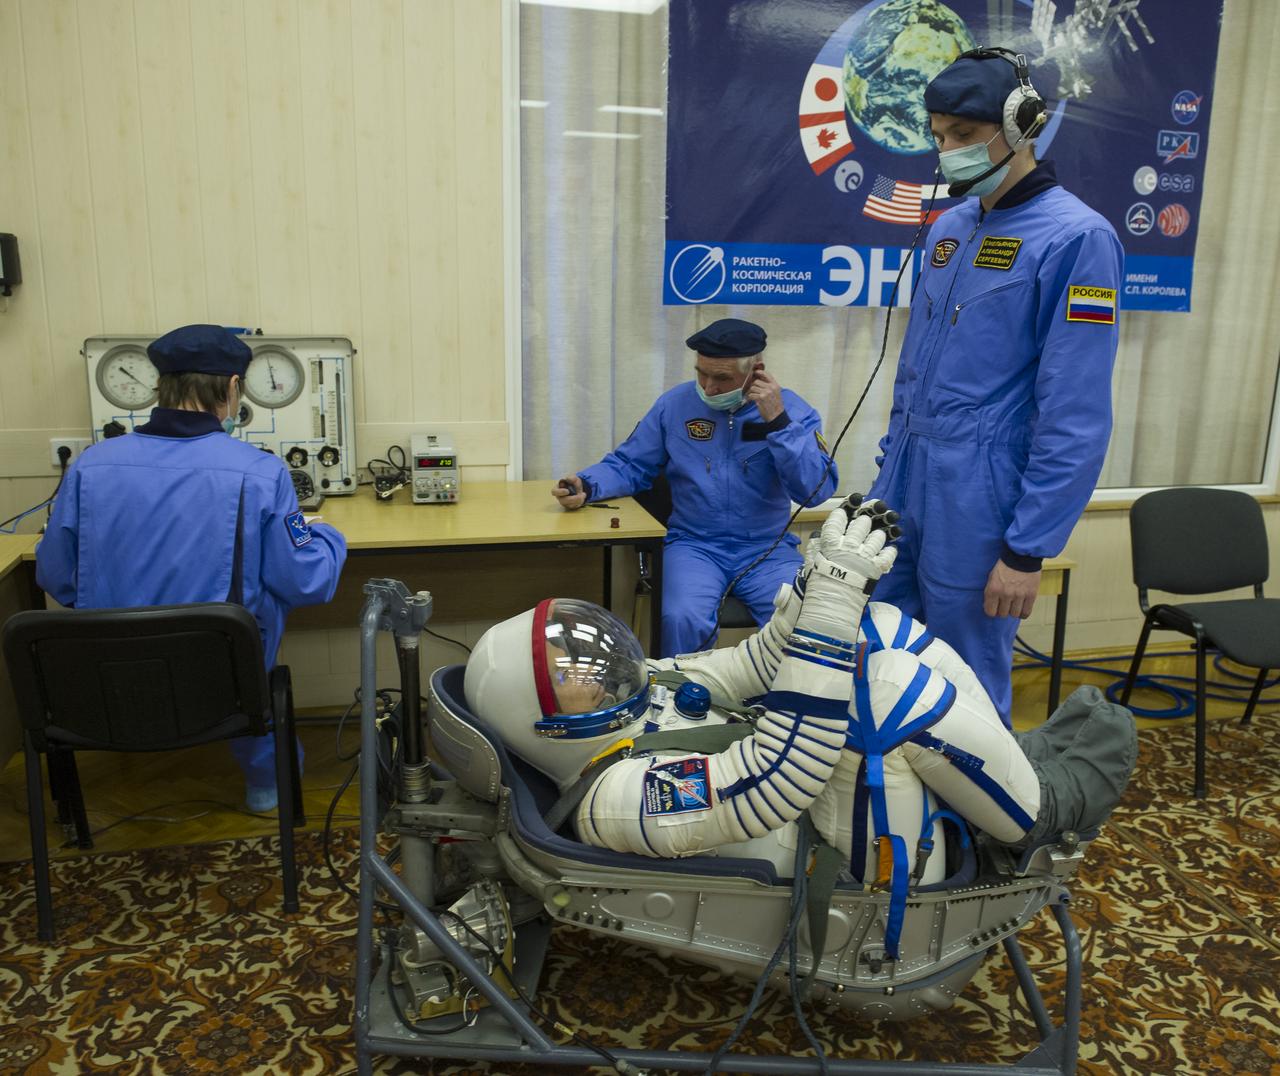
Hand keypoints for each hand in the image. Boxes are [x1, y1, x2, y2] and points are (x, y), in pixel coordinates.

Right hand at [551, 475, 587, 510]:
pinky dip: (580, 502)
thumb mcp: (573, 478)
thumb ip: (571, 478)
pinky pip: (574, 506)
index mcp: (557, 489)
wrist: (578, 487)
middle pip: (563, 501)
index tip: (567, 491)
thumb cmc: (572, 482)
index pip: (554, 492)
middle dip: (573, 499)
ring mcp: (565, 503)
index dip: (560, 492)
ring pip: (570, 505)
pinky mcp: (570, 506)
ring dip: (578, 500)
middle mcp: (560, 497)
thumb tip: (568, 479)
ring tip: (583, 494)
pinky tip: (583, 497)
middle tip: (580, 495)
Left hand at [743, 363, 783, 421]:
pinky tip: (752, 400)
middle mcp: (771, 388)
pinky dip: (750, 398)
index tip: (755, 372)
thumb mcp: (776, 393)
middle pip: (756, 381)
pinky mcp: (760, 398)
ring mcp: (765, 392)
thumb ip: (770, 386)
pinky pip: (751, 395)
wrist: (776, 416)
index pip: (767, 375)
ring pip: (752, 388)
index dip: (760, 372)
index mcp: (775, 386)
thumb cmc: (776, 406)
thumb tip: (760, 380)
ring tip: (753, 396)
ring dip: (751, 392)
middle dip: (753, 386)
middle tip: (753, 391)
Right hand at [795, 507, 897, 643]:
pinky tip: (888, 551)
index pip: (838, 519)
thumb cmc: (818, 584)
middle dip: (863, 523)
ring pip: (878, 536)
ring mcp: (865, 556)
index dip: (841, 515)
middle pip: (862, 523)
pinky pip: (888, 554)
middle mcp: (850, 546)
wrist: (832, 605)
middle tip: (863, 526)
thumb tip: (818, 537)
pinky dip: (889, 552)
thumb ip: (815, 548)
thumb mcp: (811, 563)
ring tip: (876, 539)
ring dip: (877, 536)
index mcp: (831, 543)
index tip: (843, 514)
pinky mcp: (876, 567)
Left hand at [984, 560, 1040, 618]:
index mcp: (993, 589)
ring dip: (1013, 611)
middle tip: (1005, 605)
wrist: (1021, 557)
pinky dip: (1023, 613)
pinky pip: (1026, 612)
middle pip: (1002, 614)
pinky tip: (1022, 608)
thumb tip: (990, 607)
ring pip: (1014, 614)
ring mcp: (1019, 595)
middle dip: (1003, 611)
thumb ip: (990, 592)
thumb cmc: (1005, 566)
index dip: (992, 611)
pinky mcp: (1031, 595)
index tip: (994, 609)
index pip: (990, 612)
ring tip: (1014, 605)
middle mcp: (1005, 594)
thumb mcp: (991, 578)